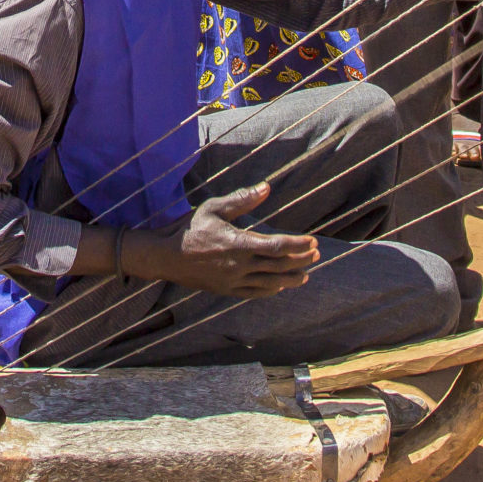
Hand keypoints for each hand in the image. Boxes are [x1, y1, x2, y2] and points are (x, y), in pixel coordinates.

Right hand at [139, 183, 317, 297]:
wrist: (166, 256)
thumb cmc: (190, 228)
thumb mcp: (214, 208)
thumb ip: (242, 199)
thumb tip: (266, 188)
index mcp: (239, 244)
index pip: (278, 247)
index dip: (298, 245)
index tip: (312, 241)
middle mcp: (240, 265)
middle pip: (279, 266)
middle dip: (301, 260)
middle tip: (316, 254)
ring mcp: (234, 281)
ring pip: (271, 283)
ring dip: (291, 278)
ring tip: (306, 274)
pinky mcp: (227, 290)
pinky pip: (255, 293)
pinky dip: (271, 290)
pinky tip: (280, 286)